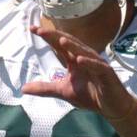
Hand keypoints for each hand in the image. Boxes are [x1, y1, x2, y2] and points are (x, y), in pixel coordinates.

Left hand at [22, 22, 136, 122]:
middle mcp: (85, 57)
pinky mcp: (107, 74)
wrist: (112, 107)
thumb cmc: (91, 96)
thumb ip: (45, 89)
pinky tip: (80, 60)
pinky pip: (97, 66)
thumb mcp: (63, 91)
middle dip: (55, 36)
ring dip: (73, 46)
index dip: (47, 36)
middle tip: (40, 30)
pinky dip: (89, 63)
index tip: (32, 28)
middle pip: (70, 43)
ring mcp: (97, 64)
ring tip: (61, 41)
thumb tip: (23, 89)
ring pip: (84, 51)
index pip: (59, 45)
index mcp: (74, 60)